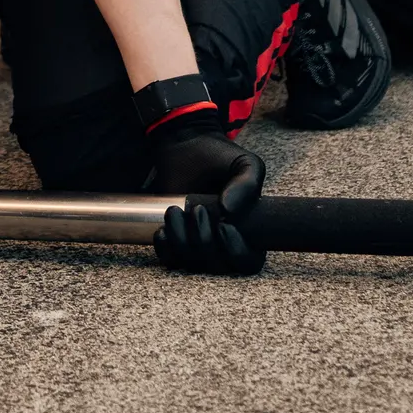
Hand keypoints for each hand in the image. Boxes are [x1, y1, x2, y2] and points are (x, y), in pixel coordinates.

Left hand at [151, 142, 266, 276]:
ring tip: (175, 211)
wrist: (187, 145)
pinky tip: (163, 228)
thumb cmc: (220, 157)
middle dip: (203, 241)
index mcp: (249, 232)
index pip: (248, 263)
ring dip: (181, 239)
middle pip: (217, 267)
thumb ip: (248, 185)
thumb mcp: (246, 164)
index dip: (237, 253)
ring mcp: (199, 245)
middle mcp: (225, 244)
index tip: (223, 226)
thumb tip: (229, 212)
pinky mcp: (176, 242)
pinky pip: (169, 259)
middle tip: (197, 210)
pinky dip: (165, 247)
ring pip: (191, 264)